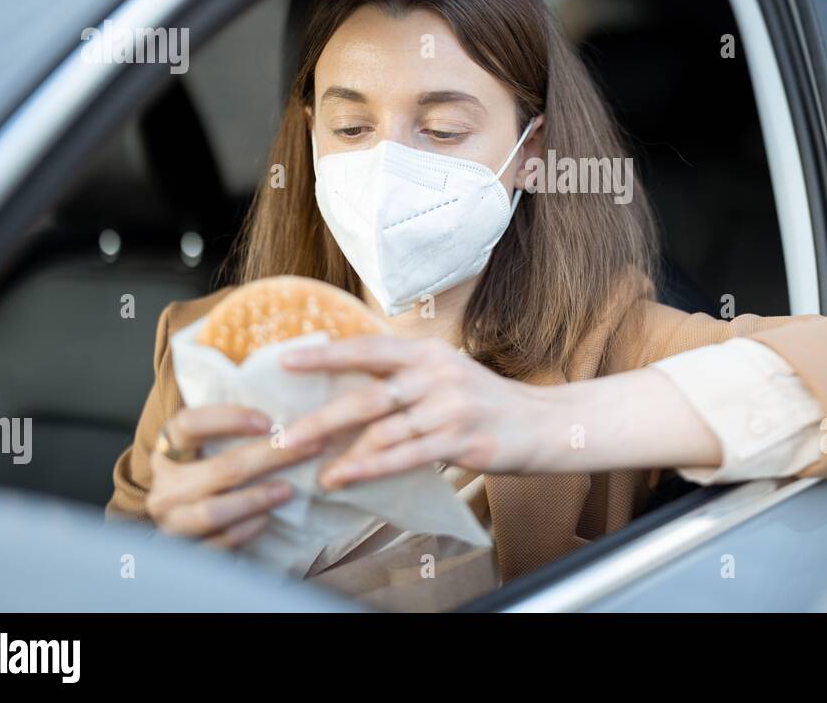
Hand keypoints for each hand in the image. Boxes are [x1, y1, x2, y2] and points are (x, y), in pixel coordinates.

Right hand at [146, 404, 324, 546]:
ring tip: (289, 489)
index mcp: (167, 448)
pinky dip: (245, 529)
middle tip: (309, 447)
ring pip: (214, 510)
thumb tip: (288, 415)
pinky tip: (267, 517)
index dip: (229, 419)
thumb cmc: (208, 471)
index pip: (190, 424)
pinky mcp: (184, 551)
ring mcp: (171, 520)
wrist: (185, 520)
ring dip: (257, 498)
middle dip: (269, 457)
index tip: (269, 422)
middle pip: (219, 469)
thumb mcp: (210, 446)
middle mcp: (164, 485)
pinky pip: (217, 542)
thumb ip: (234, 430)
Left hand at [279, 336, 559, 487]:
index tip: (285, 361)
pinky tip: (345, 478)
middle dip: (320, 419)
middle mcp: (438, 375)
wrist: (542, 423)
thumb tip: (346, 385)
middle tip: (284, 436)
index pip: (368, 348)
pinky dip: (370, 469)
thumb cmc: (484, 401)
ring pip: (383, 432)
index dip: (325, 354)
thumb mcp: (446, 372)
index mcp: (428, 352)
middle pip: (368, 396)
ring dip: (341, 453)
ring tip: (309, 468)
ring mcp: (451, 408)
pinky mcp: (462, 441)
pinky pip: (406, 457)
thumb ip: (404, 375)